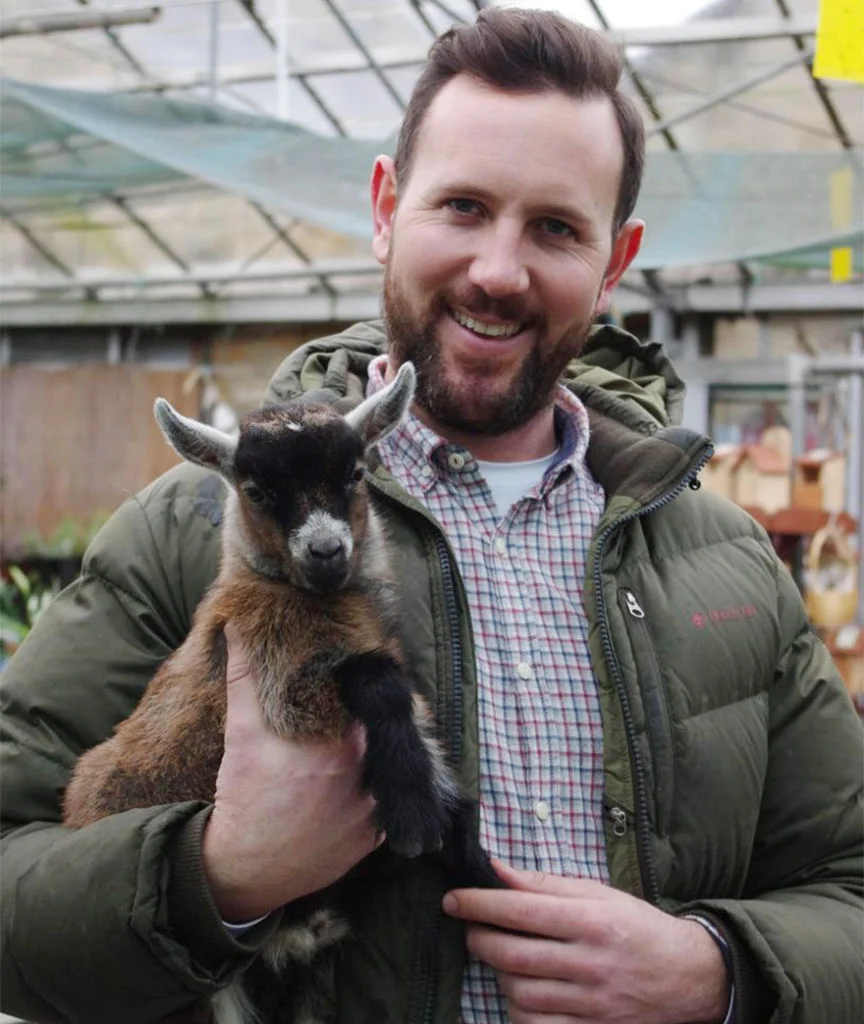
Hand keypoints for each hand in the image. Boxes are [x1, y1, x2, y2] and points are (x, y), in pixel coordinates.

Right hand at [202, 624, 381, 921]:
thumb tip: (236, 626)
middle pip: (388, 724)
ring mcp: (374, 807)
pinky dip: (379, 782)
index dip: (377, 666)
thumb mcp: (241, 733)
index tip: (373, 649)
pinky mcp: (375, 835)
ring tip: (365, 726)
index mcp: (341, 742)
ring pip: (392, 761)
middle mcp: (366, 773)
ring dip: (383, 742)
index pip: (374, 691)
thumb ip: (245, 676)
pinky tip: (362, 771)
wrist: (245, 869)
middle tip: (367, 685)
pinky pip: (388, 798)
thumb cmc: (243, 797)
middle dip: (379, 704)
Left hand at [443, 861, 729, 1023]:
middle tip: (470, 927)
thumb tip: (498, 869)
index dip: (480, 903)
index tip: (453, 898)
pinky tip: (518, 991)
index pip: (521, 910)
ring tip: (498, 956)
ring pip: (520, 993)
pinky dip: (517, 1010)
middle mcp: (590, 963)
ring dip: (497, 973)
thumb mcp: (598, 893)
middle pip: (514, 955)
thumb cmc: (636, 927)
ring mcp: (590, 1003)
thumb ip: (545, 884)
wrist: (686, 976)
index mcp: (591, 920)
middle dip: (479, 939)